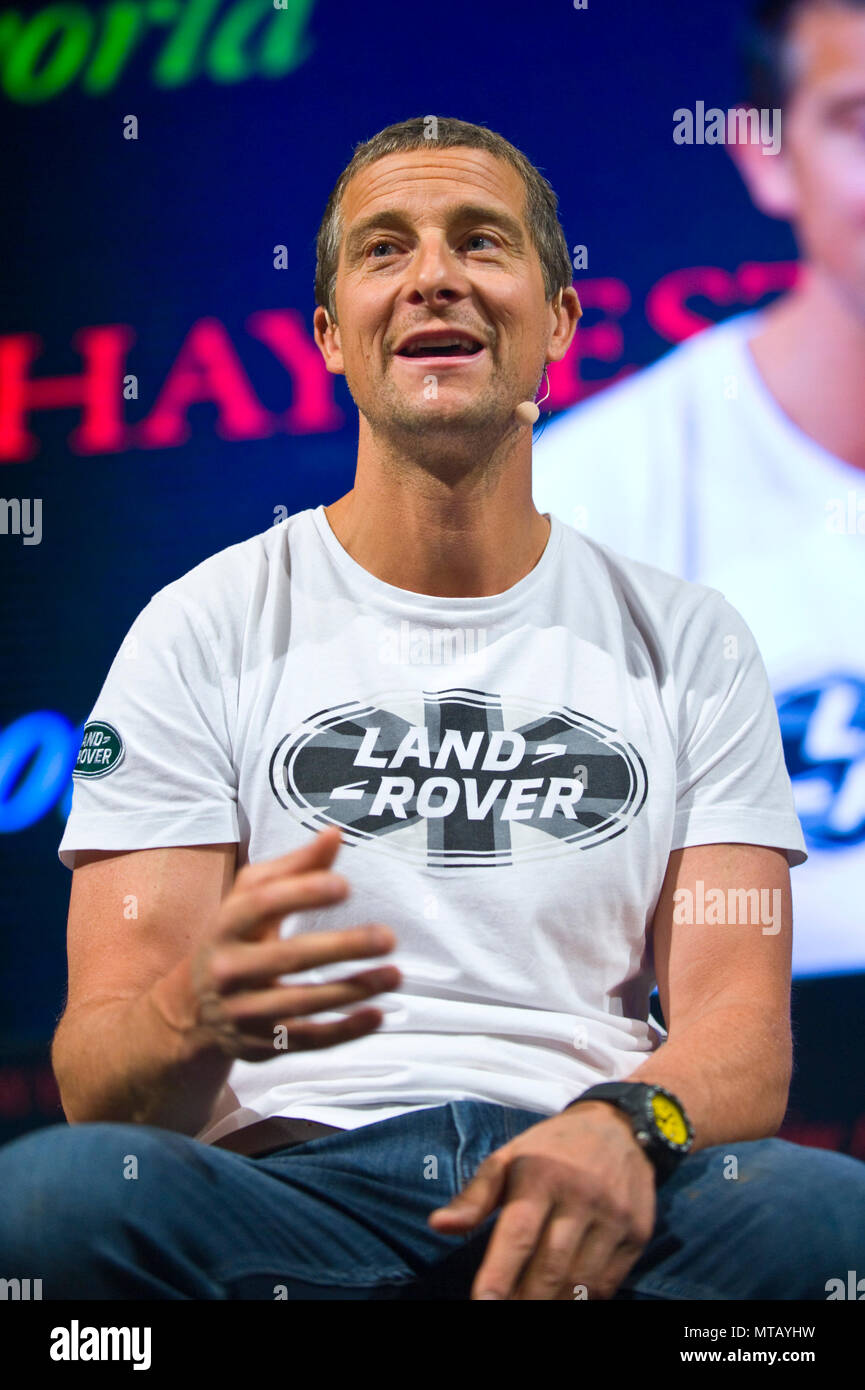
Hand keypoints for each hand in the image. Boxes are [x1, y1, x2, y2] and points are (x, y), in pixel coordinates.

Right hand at [174, 826, 401, 1061]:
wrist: (190, 1011)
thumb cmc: (234, 938)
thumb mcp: (249, 900)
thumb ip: (293, 867)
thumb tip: (335, 834)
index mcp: (225, 925)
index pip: (262, 905)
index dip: (302, 893)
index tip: (344, 886)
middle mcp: (228, 970)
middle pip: (288, 957)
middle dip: (341, 947)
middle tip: (388, 937)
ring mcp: (244, 1011)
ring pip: (303, 1002)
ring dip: (354, 990)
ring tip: (395, 974)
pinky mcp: (262, 1045)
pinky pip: (308, 1040)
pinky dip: (345, 1032)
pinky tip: (378, 1014)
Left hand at [427, 1101, 655, 1299]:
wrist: (620, 1127)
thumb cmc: (551, 1149)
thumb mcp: (508, 1159)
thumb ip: (474, 1197)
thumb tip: (438, 1226)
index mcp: (542, 1174)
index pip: (518, 1235)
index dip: (499, 1276)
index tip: (483, 1305)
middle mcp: (581, 1195)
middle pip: (550, 1267)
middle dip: (524, 1301)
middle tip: (504, 1313)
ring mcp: (613, 1215)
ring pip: (581, 1282)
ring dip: (553, 1305)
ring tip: (532, 1307)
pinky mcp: (637, 1232)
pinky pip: (608, 1282)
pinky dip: (583, 1300)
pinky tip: (564, 1300)